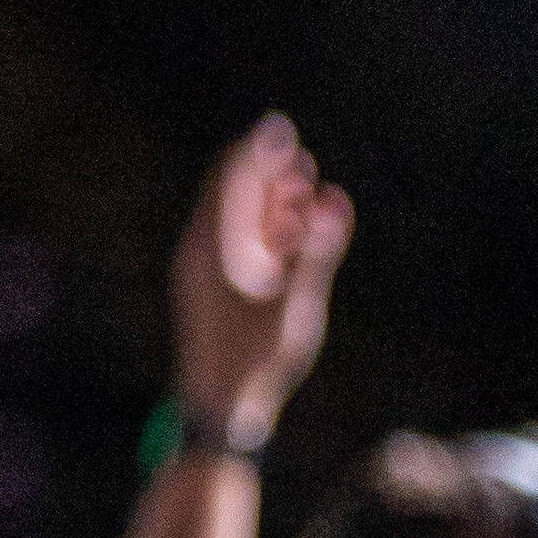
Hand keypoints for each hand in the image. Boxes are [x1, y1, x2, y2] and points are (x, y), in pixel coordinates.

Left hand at [170, 114, 349, 443]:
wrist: (219, 410)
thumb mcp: (293, 307)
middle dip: (266, 170)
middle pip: (231, 192)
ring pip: (235, 217)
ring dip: (269, 198)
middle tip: (297, 154)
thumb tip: (334, 200)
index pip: (232, 182)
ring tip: (302, 184)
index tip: (282, 127)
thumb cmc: (254, 362)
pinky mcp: (217, 287)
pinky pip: (239, 242)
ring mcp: (208, 270)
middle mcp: (203, 252)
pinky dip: (267, 227)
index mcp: (212, 249)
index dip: (258, 151)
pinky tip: (294, 229)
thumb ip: (315, 252)